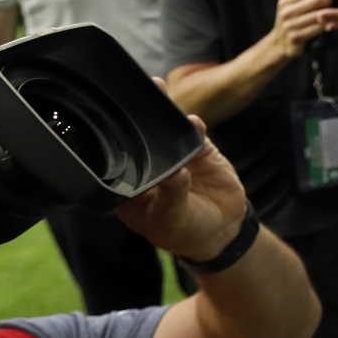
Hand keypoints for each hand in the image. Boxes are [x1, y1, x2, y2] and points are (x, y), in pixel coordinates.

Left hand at [114, 118, 249, 263]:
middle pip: (139, 142)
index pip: (117, 163)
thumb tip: (177, 171)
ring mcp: (173, 157)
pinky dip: (194, 126)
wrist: (220, 229)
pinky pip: (194, 133)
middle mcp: (147, 167)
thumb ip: (172, 195)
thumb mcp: (173, 219)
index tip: (116, 136)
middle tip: (138, 113)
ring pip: (165, 133)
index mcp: (127, 186)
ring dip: (166, 120)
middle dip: (139, 127)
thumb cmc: (183, 230)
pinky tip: (193, 124)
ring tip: (165, 107)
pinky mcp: (198, 151)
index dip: (117, 150)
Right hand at [271, 0, 332, 58]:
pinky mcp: (297, 38)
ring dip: (331, 13)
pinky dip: (328, 25)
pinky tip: (333, 23)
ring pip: (319, 15)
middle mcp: (286, 12)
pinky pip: (319, 28)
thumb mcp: (291, 1)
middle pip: (315, 1)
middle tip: (335, 1)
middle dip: (328, 0)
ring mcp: (291, 26)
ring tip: (337, 11)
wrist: (280, 44)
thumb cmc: (290, 19)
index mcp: (285, 1)